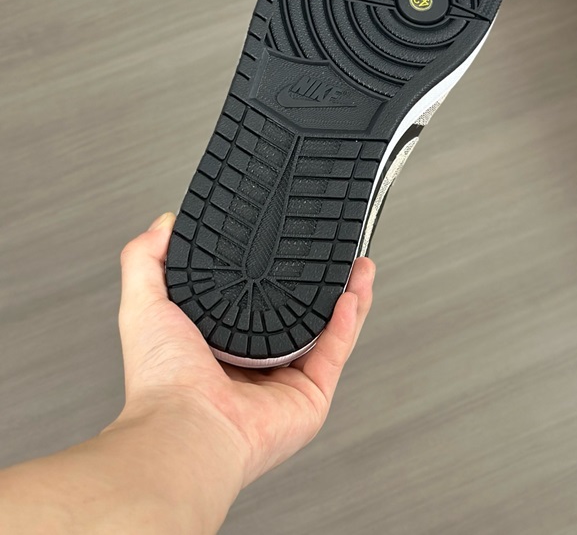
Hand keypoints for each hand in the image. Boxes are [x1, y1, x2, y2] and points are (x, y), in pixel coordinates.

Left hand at [117, 212, 374, 489]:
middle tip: (333, 252)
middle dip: (320, 283)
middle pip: (297, 315)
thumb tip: (165, 223)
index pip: (253, 303)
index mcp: (219, 345)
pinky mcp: (310, 397)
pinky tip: (353, 294)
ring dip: (346, 296)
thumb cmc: (161, 380)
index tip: (286, 242)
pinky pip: (335, 353)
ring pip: (326, 331)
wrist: (186, 426)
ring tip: (360, 266)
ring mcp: (285, 382)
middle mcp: (255, 366)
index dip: (273, 273)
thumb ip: (146, 259)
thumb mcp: (143, 304)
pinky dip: (349, 323)